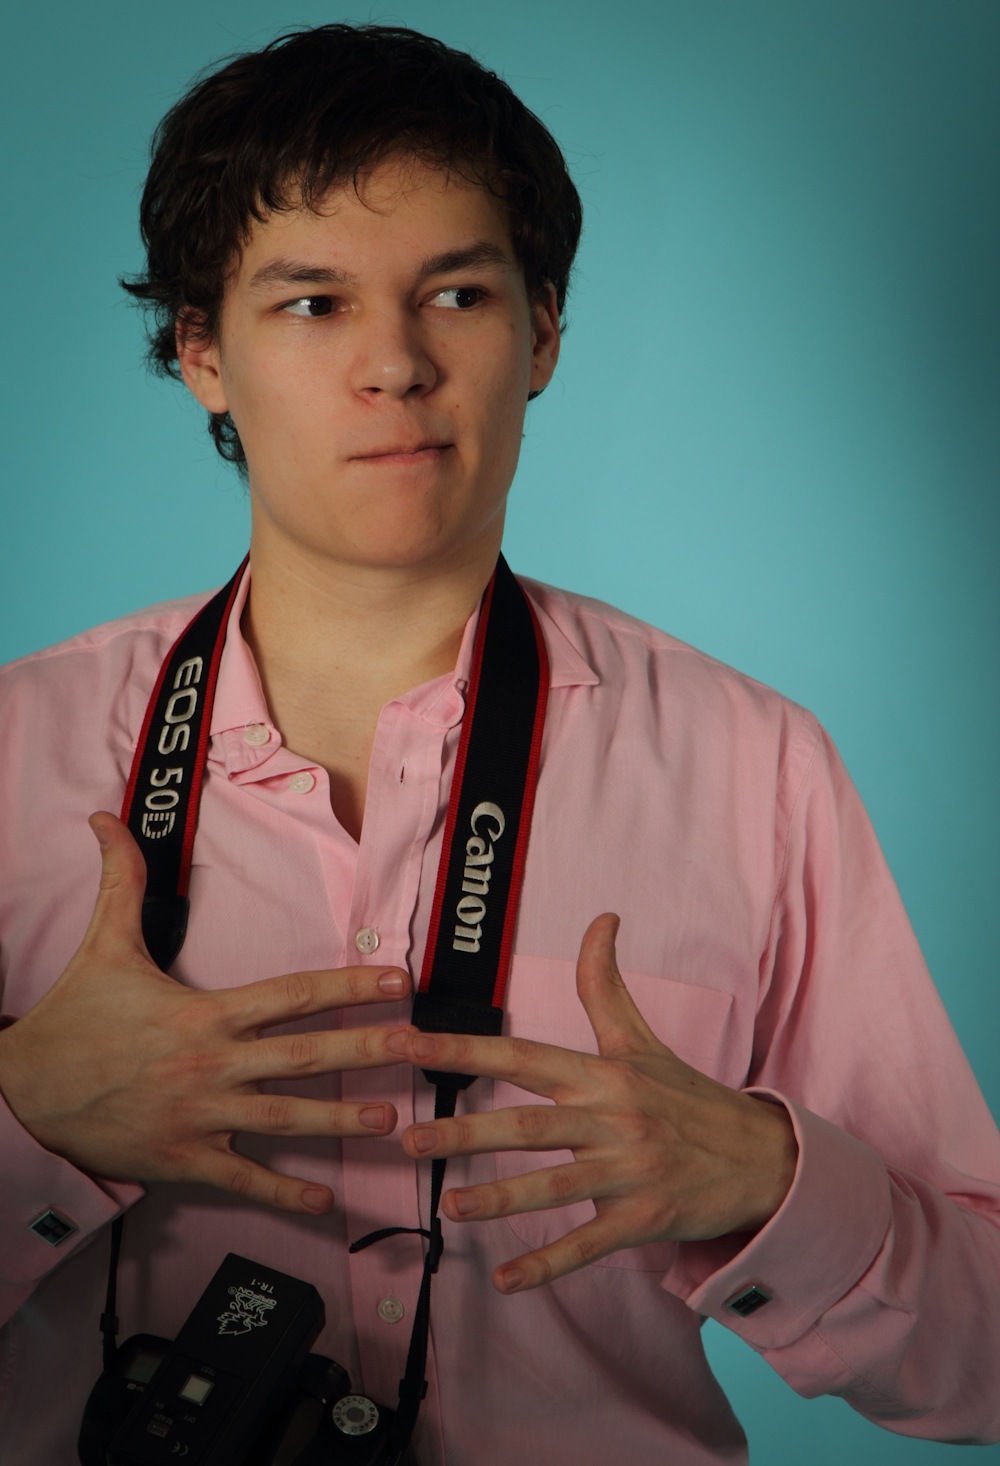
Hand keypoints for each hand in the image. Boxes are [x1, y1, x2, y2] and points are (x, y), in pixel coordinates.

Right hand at [0, 812, 413, 1212]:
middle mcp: (212, 1063)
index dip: (348, 986)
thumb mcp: (103, 944)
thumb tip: (107, 818)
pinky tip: (324, 1204)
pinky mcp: (183, 1159)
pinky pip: (241, 1179)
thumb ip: (120, 881)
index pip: (291, 994)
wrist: (22, 1092)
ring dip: (339, 1123)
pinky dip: (282, 1194)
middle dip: (364, 1051)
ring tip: (392, 1122)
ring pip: (283, 1120)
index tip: (396, 980)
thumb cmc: (73, 1017)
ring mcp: (201, 1115)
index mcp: (205, 1012)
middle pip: (303, 1057)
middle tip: (418, 1049)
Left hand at [394, 913, 796, 1291]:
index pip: (523, 1054)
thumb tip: (600, 917)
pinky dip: (548, 1266)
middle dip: (465, 1131)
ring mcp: (630, 1170)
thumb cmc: (689, 1097)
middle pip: (528, 1123)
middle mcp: (613, 1118)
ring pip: (554, 1185)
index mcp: (602, 1074)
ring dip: (499, 1199)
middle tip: (409, 1138)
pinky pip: (589, 1244)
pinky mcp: (646, 1219)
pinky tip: (504, 1282)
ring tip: (449, 1207)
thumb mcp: (643, 1040)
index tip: (408, 1043)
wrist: (762, 1157)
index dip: (464, 1048)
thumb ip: (606, 984)